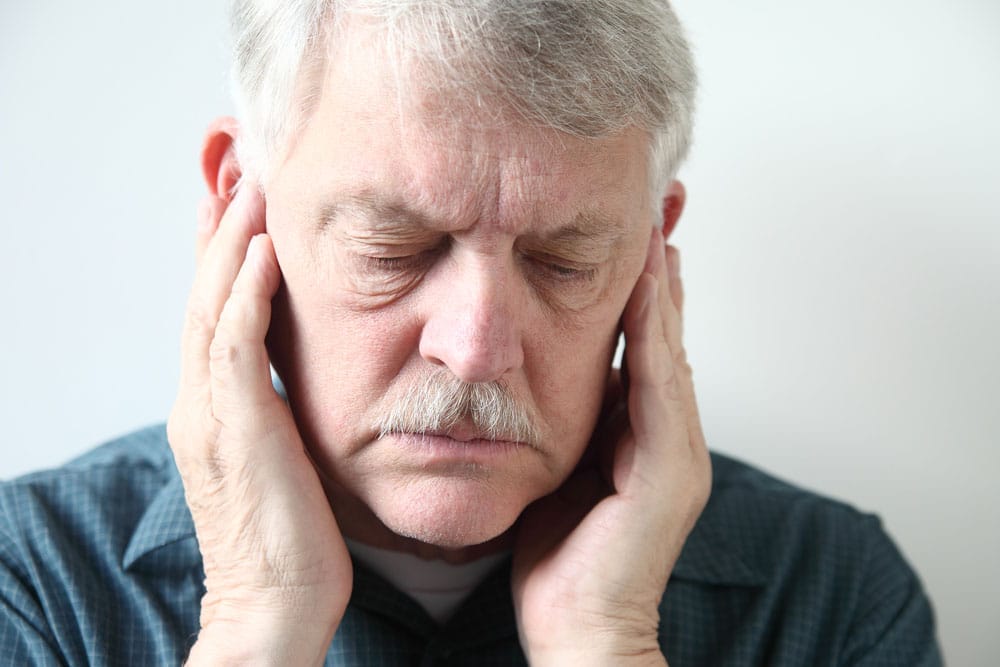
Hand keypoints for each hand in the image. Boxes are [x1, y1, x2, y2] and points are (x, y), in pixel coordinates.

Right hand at [167, 185, 351, 664]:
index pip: (213, 310)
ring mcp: (210, 414)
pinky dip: (244, 293)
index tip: (241, 201)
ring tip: (248, 181)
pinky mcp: (234, 430)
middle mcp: (201, 402)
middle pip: (203, 293)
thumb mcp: (285, 459)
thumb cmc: (293, 539)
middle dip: (219, 227)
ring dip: (229, 240)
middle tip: (236, 164)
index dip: (222, 252)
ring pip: (211, 306)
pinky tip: (262, 250)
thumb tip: (306, 379)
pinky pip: (234, 346)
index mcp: (214, 407)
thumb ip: (283, 411)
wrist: (274, 605)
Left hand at [512, 227, 710, 665]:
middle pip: (663, 333)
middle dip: (659, 268)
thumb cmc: (557, 563)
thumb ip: (556, 427)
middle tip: (656, 202)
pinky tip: (647, 282)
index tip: (626, 229)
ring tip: (654, 222)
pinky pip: (660, 384)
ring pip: (667, 347)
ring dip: (661, 284)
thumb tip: (525, 383)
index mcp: (636, 435)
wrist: (579, 634)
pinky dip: (654, 330)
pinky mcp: (669, 468)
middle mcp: (666, 434)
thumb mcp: (551, 476)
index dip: (636, 287)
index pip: (640, 344)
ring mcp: (675, 450)